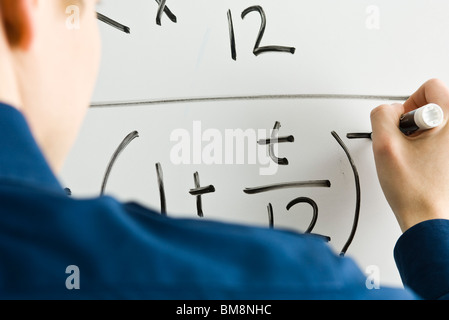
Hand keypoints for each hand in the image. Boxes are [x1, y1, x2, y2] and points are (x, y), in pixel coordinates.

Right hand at [370, 79, 448, 231]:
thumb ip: (382, 116)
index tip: (403, 128)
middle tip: (410, 145)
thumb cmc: (415, 190)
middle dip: (414, 121)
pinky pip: (441, 139)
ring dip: (421, 135)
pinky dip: (429, 146)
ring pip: (437, 122)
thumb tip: (388, 111)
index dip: (407, 106)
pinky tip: (424, 163)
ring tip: (418, 157)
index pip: (429, 87)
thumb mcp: (385, 145)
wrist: (429, 218)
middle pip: (435, 103)